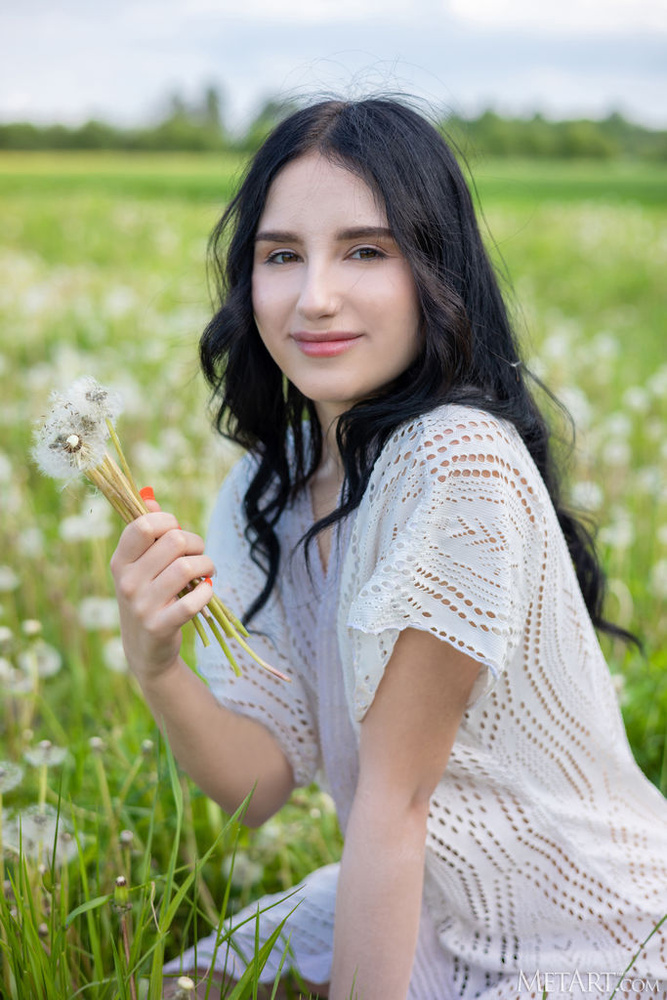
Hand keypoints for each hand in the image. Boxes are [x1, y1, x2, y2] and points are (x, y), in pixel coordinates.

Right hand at [110, 490, 214, 684]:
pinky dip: (207, 592)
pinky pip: (193, 601)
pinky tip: (206, 591)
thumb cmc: (147, 597)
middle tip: (199, 555)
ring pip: (187, 568)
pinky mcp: (161, 626)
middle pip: (174, 541)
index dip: (168, 522)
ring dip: (207, 565)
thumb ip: (145, 533)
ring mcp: (142, 605)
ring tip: (207, 572)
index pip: (143, 525)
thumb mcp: (138, 566)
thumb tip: (150, 498)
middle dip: (196, 543)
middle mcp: (127, 582)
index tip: (177, 532)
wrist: (145, 650)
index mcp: (120, 561)